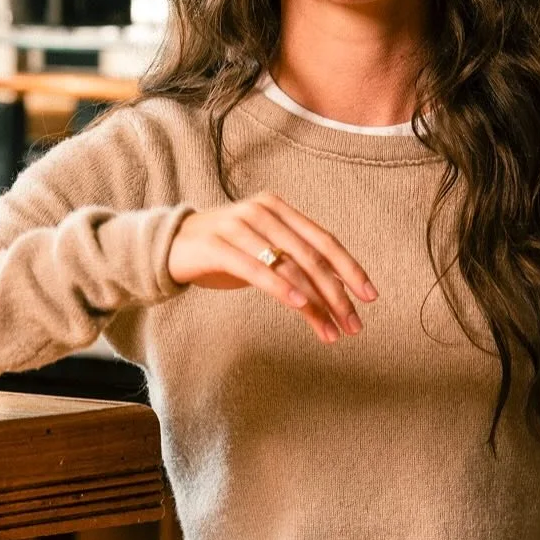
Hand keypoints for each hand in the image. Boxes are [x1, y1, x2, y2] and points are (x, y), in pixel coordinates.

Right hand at [167, 191, 376, 344]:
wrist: (169, 246)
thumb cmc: (222, 252)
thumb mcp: (262, 253)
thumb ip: (294, 264)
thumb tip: (336, 294)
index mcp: (278, 209)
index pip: (324, 240)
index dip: (350, 269)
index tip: (370, 296)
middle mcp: (262, 212)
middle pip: (311, 256)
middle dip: (337, 294)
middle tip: (354, 324)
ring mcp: (238, 226)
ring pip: (288, 266)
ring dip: (315, 302)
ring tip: (332, 330)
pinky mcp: (217, 246)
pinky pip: (256, 269)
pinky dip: (281, 288)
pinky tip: (301, 306)